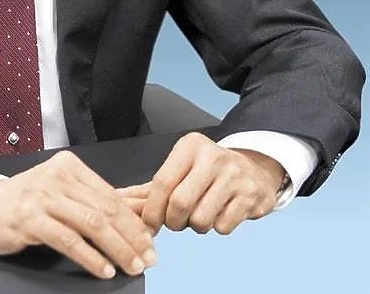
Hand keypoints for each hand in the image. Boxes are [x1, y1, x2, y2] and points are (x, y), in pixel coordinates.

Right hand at [0, 150, 155, 278]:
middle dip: (132, 236)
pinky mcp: (30, 218)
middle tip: (148, 257)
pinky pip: (68, 240)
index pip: (110, 194)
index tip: (150, 240)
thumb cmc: (28, 202)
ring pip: (91, 223)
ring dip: (117, 248)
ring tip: (132, 265)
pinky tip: (104, 269)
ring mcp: (43, 196)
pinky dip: (90, 257)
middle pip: (105, 209)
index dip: (133, 220)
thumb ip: (93, 200)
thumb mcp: (61, 192)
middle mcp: (58, 177)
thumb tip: (135, 214)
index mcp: (70, 167)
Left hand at [118, 132, 284, 235]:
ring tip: (200, 213)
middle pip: (180, 204)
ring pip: (201, 219)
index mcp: (190, 146)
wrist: (254, 169)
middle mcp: (212, 156)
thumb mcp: (181, 169)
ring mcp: (234, 175)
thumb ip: (150, 188)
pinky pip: (222, 227)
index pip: (162, 182)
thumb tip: (118, 200)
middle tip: (176, 221)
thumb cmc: (208, 171)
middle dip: (173, 222)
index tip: (149, 224)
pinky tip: (220, 211)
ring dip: (196, 226)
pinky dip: (217, 227)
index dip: (152, 209)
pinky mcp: (250, 195)